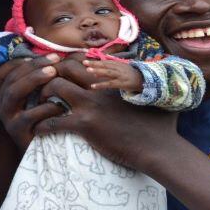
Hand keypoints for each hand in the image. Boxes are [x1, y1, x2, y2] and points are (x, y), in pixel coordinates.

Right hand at [0, 55, 63, 149]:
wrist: (42, 146)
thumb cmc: (43, 117)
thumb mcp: (39, 95)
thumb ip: (42, 77)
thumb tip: (59, 55)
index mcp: (4, 91)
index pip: (5, 70)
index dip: (23, 60)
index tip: (44, 55)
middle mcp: (1, 102)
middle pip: (12, 78)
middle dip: (33, 66)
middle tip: (55, 60)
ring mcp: (7, 117)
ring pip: (14, 92)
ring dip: (33, 79)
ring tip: (53, 72)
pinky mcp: (17, 131)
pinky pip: (28, 116)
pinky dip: (45, 107)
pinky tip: (60, 103)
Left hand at [35, 60, 177, 168]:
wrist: (159, 148)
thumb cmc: (161, 126)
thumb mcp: (160, 99)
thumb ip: (156, 87)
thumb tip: (171, 72)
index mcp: (113, 81)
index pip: (82, 61)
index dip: (68, 66)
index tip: (60, 76)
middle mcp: (98, 89)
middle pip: (64, 69)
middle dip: (51, 77)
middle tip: (45, 90)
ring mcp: (91, 106)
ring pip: (54, 88)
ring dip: (44, 96)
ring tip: (40, 107)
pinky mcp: (85, 125)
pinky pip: (53, 121)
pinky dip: (42, 126)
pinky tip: (38, 132)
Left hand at [83, 59, 142, 91]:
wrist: (143, 80)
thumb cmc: (130, 75)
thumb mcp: (120, 69)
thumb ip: (107, 71)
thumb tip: (95, 73)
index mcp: (118, 64)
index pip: (105, 62)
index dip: (96, 61)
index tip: (86, 60)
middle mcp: (119, 68)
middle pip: (105, 65)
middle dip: (95, 63)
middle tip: (84, 62)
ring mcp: (120, 75)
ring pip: (108, 72)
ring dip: (98, 71)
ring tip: (88, 70)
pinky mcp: (121, 83)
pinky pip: (110, 84)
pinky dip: (101, 85)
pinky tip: (93, 86)